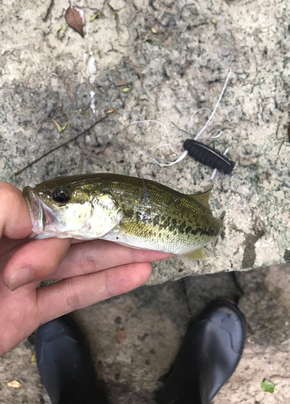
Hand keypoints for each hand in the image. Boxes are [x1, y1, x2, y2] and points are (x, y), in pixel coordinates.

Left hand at [0, 182, 171, 355]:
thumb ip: (3, 204)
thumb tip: (38, 218)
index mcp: (3, 220)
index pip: (51, 207)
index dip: (76, 210)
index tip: (92, 213)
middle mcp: (16, 245)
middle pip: (76, 232)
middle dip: (116, 227)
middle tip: (154, 222)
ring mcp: (25, 281)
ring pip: (82, 263)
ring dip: (122, 254)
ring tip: (160, 246)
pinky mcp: (28, 314)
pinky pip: (72, 297)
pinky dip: (107, 285)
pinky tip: (138, 273)